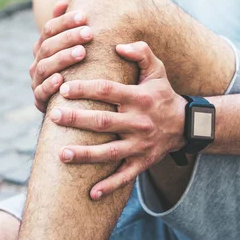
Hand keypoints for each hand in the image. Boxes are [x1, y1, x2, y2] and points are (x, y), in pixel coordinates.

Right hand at [30, 0, 93, 111]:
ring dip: (63, 58)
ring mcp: (37, 81)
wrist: (69, 102)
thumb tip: (62, 2)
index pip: (49, 29)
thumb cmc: (75, 69)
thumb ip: (66, 26)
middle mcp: (38, 62)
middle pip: (48, 46)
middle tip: (89, 33)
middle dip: (68, 38)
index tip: (84, 15)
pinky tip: (61, 79)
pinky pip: (41, 93)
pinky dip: (49, 85)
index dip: (65, 21)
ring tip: (81, 52)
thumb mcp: (71, 46)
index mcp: (44, 46)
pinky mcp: (40, 100)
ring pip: (45, 67)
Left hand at [49, 41, 185, 198]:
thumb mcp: (157, 69)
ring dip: (85, 155)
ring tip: (61, 154)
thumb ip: (141, 52)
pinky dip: (109, 186)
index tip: (64, 88)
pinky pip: (125, 177)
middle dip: (77, 120)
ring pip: (110, 152)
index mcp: (139, 97)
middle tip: (54, 117)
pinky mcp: (143, 162)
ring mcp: (141, 145)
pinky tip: (91, 194)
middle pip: (104, 122)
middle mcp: (139, 122)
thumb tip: (118, 45)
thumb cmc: (163, 93)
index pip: (108, 90)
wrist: (185, 125)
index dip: (85, 89)